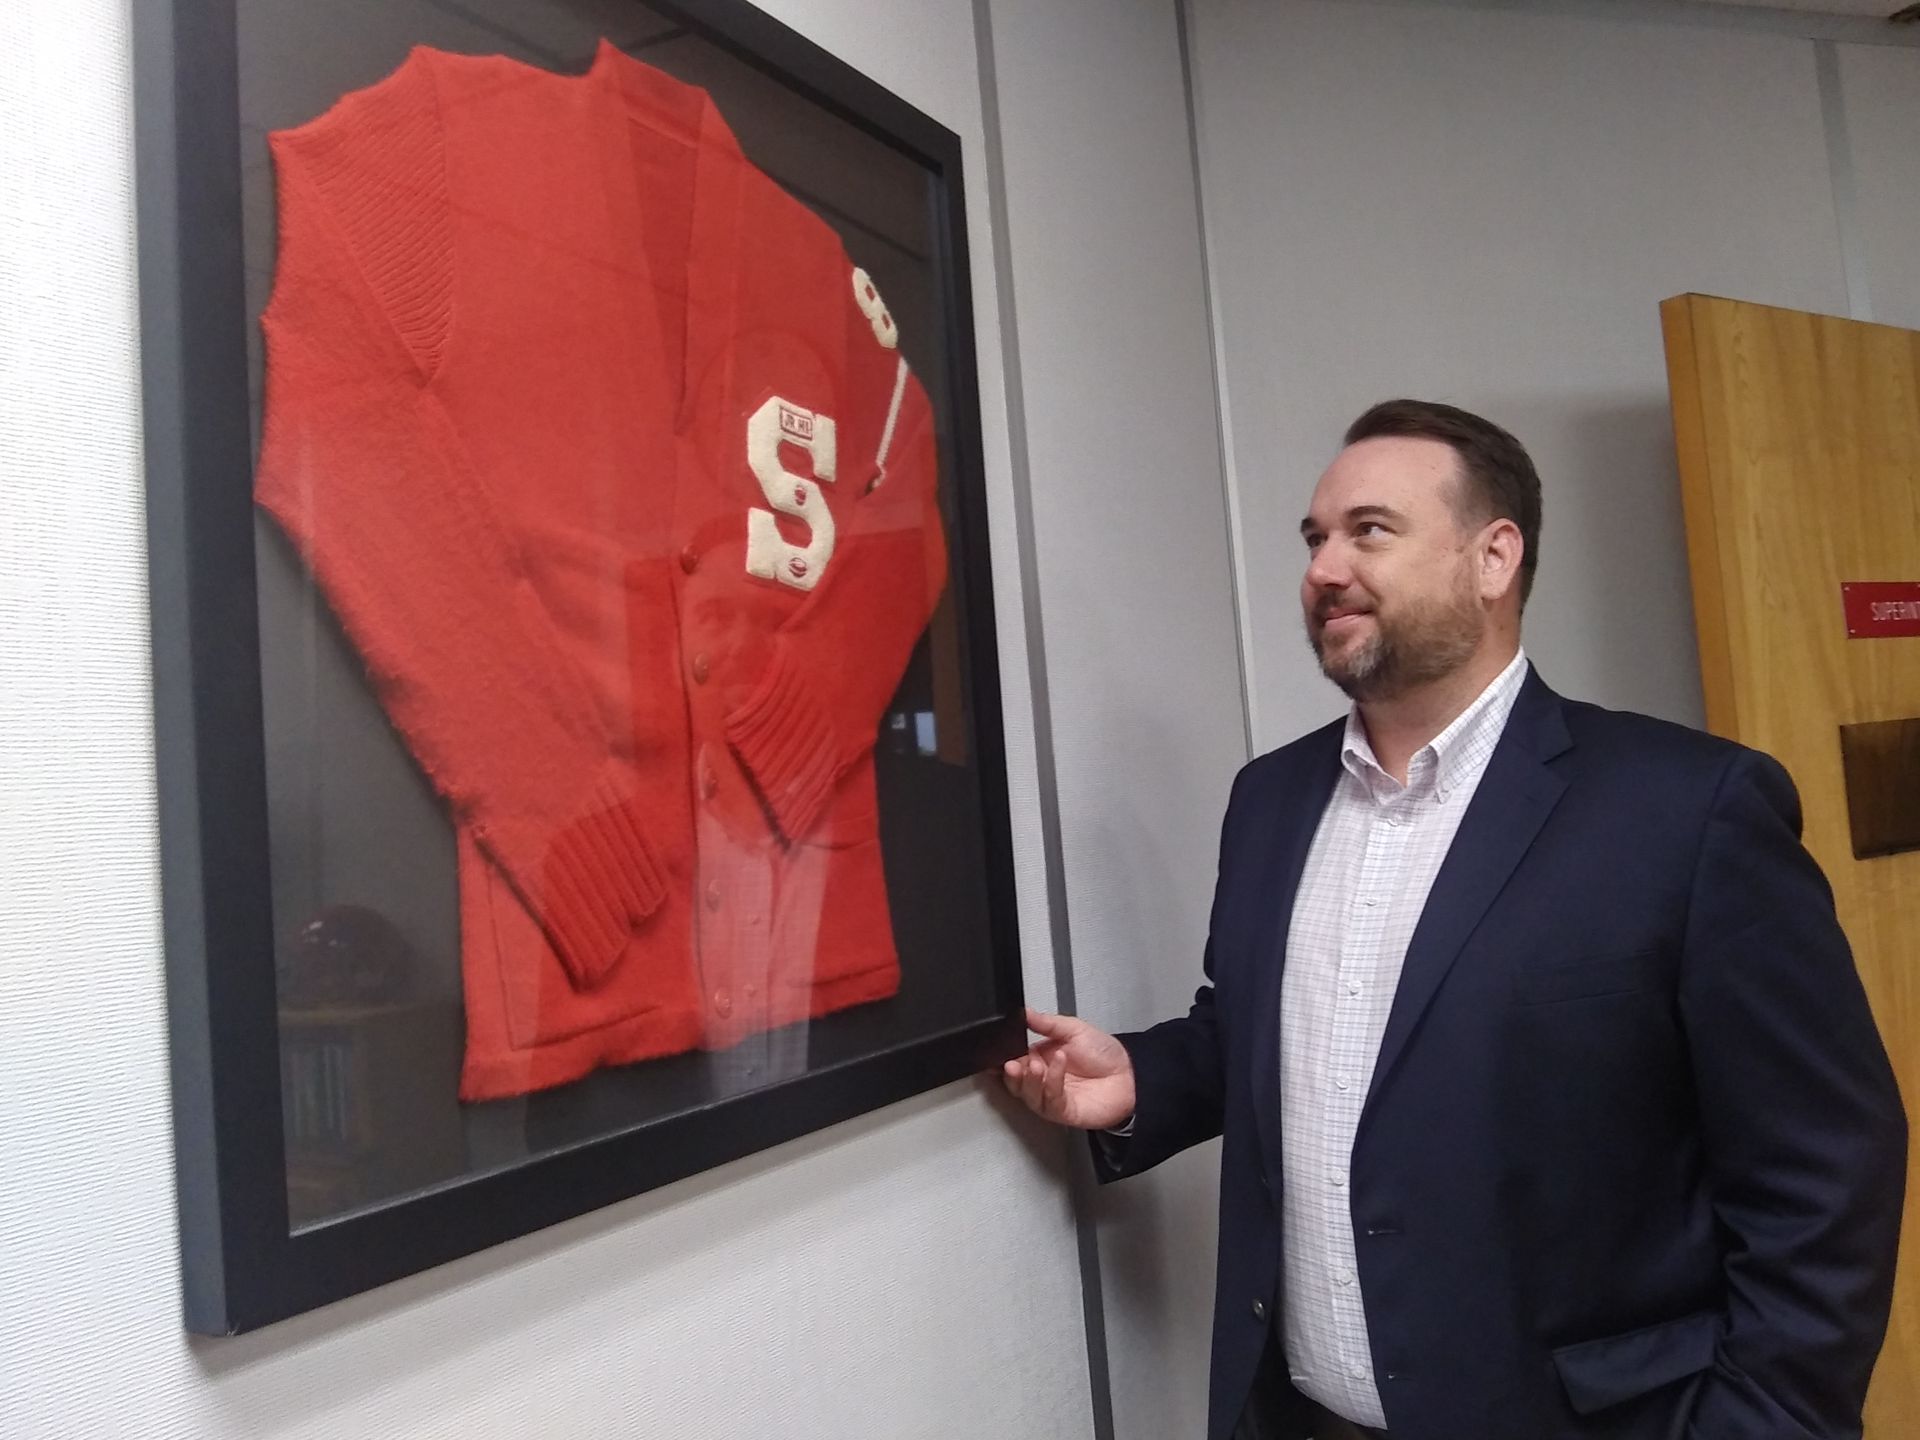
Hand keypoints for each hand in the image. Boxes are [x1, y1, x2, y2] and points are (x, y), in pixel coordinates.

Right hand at [1001, 1007, 1135, 1130]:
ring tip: (1035, 1065)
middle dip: (1011, 1073)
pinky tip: (1058, 1064)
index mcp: (1040, 1059)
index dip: (1005, 1058)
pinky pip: (1051, 1099)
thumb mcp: (1073, 1028)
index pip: (1015, 1061)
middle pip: (1016, 1082)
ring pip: (1028, 1095)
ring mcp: (1051, 1097)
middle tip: (1011, 1063)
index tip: (1000, 1052)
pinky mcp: (1063, 1111)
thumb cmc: (1104, 1053)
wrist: (1129, 1072)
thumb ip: (1046, 1022)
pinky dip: (1052, 1080)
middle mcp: (1043, 1080)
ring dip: (1029, 1080)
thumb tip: (1024, 1012)